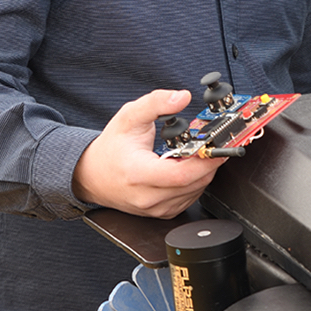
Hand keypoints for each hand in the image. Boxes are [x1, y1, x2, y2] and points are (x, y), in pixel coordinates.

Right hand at [72, 89, 224, 217]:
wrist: (91, 175)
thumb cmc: (111, 148)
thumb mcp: (129, 116)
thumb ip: (156, 102)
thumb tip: (182, 97)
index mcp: (138, 173)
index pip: (180, 175)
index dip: (205, 161)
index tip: (218, 146)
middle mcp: (146, 197)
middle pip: (193, 184)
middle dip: (210, 162)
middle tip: (218, 143)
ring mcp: (154, 209)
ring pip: (194, 192)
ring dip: (205, 172)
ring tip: (202, 152)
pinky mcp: (161, 212)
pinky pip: (188, 198)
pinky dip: (196, 182)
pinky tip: (191, 166)